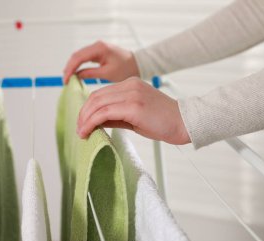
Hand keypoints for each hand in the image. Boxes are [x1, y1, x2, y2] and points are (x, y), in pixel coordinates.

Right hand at [63, 41, 138, 83]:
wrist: (137, 64)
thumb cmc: (126, 68)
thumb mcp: (108, 74)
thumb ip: (91, 74)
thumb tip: (77, 76)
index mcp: (100, 48)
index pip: (79, 57)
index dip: (70, 69)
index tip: (66, 80)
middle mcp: (96, 45)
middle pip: (76, 55)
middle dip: (69, 68)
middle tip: (65, 81)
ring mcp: (96, 48)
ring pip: (78, 56)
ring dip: (72, 67)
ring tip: (68, 79)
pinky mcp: (97, 52)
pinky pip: (84, 58)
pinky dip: (78, 66)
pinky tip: (75, 74)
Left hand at [76, 77, 190, 144]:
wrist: (184, 122)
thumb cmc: (162, 121)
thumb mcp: (135, 115)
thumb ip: (115, 115)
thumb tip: (95, 122)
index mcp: (130, 84)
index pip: (100, 93)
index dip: (88, 108)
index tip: (83, 123)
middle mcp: (129, 85)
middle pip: (95, 96)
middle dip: (83, 114)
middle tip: (79, 129)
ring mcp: (131, 94)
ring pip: (97, 103)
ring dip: (85, 119)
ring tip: (81, 133)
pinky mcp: (133, 106)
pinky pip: (105, 112)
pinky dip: (92, 122)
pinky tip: (88, 131)